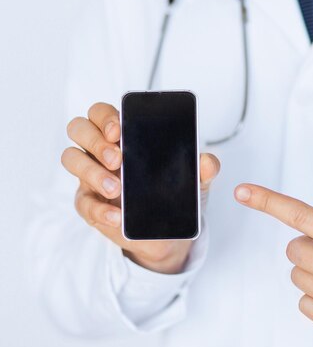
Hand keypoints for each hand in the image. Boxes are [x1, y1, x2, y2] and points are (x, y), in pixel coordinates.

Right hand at [62, 102, 219, 273]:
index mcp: (124, 136)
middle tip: (118, 159)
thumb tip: (208, 161)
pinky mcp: (90, 204)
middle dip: (95, 140)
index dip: (106, 117)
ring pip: (71, 158)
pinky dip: (100, 210)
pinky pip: (83, 203)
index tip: (119, 130)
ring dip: (92, 172)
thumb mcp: (195, 181)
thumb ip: (203, 168)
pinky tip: (117, 216)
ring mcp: (91, 176)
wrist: (169, 233)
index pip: (103, 113)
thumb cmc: (175, 195)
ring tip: (118, 189)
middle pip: (79, 128)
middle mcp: (102, 151)